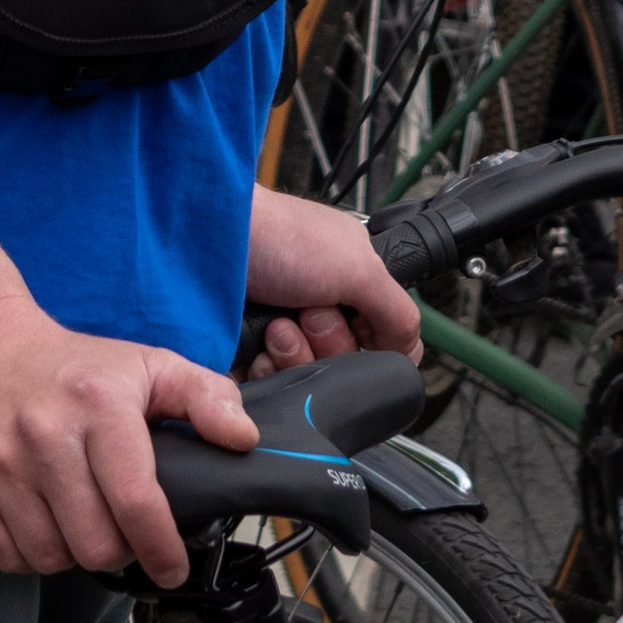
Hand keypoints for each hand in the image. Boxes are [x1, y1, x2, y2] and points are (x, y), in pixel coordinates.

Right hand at [0, 290, 254, 586]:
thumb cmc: (69, 366)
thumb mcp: (144, 365)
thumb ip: (204, 396)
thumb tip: (243, 437)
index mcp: (98, 403)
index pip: (137, 501)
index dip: (161, 548)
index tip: (169, 563)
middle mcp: (44, 432)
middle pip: (95, 545)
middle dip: (116, 549)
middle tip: (117, 528)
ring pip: (50, 557)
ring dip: (70, 551)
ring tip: (75, 516)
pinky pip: (7, 557)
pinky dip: (28, 552)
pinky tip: (38, 517)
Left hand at [244, 185, 423, 374]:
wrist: (211, 241)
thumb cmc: (280, 235)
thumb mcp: (358, 265)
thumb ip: (398, 312)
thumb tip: (410, 355)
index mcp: (351, 281)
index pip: (380, 342)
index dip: (368, 344)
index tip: (355, 324)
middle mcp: (319, 306)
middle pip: (344, 366)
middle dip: (327, 343)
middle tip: (308, 308)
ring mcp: (285, 329)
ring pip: (309, 380)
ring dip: (295, 355)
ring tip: (278, 323)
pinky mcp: (253, 350)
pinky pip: (272, 387)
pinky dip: (267, 371)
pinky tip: (259, 346)